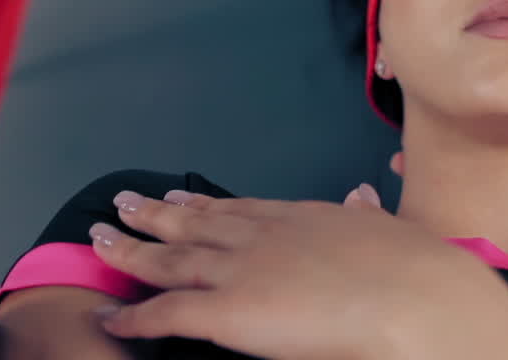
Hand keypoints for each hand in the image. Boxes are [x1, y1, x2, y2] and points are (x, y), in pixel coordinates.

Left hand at [90, 189, 507, 359]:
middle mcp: (260, 234)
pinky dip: (134, 312)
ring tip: (100, 238)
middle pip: (192, 224)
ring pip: (169, 258)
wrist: (407, 292)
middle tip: (121, 202)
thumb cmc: (408, 266)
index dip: (199, 205)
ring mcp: (241, 269)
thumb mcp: (384, 228)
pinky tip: (109, 313)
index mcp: (295, 216)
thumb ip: (362, 215)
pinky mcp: (229, 310)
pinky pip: (168, 312)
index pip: (235, 208)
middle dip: (152, 215)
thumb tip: (362, 195)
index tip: (176, 197)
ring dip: (130, 249)